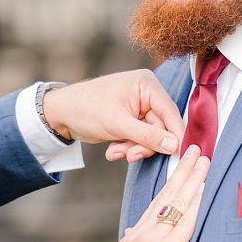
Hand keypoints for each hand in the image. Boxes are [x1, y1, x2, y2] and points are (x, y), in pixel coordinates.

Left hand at [41, 70, 182, 159]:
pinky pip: (139, 138)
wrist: (61, 114)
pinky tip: (112, 150)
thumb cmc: (87, 109)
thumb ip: (149, 136)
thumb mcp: (119, 124)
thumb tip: (175, 146)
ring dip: (134, 148)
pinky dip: (127, 146)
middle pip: (161, 127)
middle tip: (131, 156)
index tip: (180, 155)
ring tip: (116, 153)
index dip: (176, 135)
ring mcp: (139, 107)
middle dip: (144, 145)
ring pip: (150, 136)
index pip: (170, 112)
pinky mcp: (131, 119)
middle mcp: (146, 93)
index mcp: (147, 85)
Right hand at [88, 145, 208, 241]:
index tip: (180, 169)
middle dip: (183, 171)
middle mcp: (147, 229)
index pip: (158, 203)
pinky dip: (194, 205)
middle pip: (168, 193)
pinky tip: (203, 190)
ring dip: (192, 179)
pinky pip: (184, 223)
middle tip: (195, 150)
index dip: (171, 185)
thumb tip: (131, 236)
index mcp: (137, 232)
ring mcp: (157, 237)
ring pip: (177, 201)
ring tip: (203, 160)